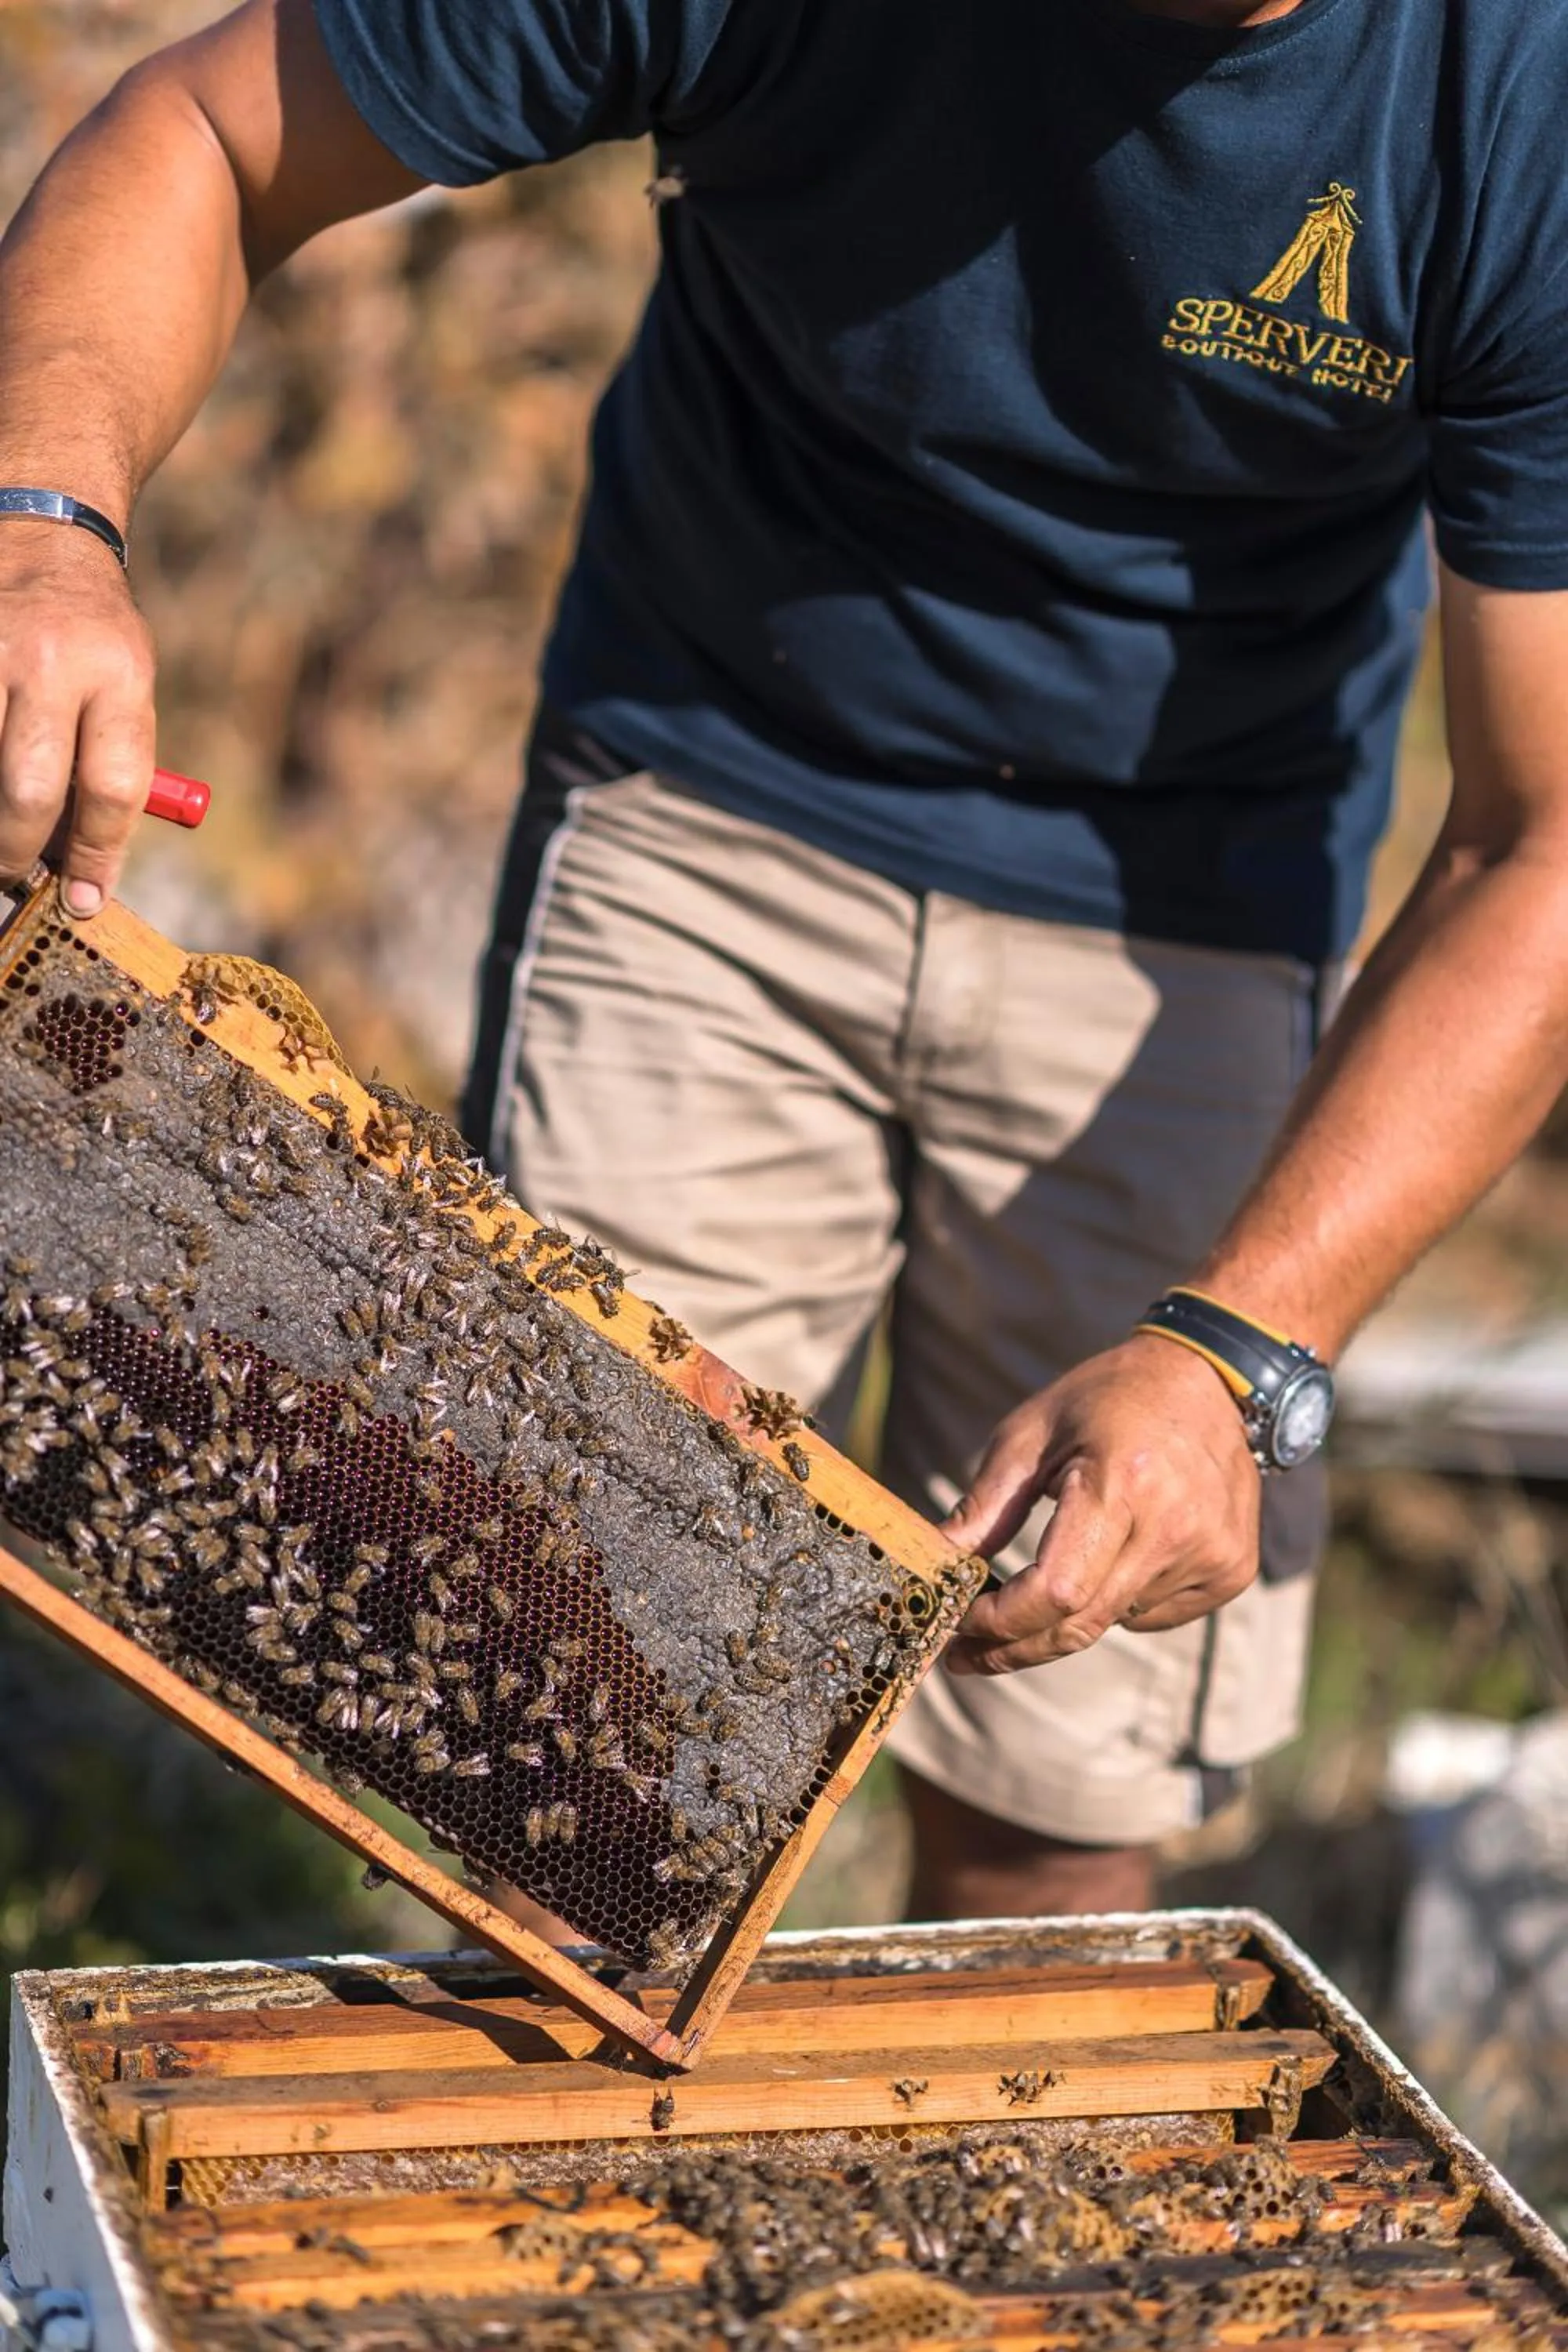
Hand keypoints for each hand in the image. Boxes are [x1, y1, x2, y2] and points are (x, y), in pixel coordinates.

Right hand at [0, 521, 155, 913]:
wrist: (42, 532)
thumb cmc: (93, 635)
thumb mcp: (129, 688)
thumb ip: (109, 771)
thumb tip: (76, 869)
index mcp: (119, 675)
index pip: (112, 788)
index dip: (98, 857)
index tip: (83, 901)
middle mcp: (52, 660)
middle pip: (29, 789)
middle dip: (16, 849)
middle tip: (11, 872)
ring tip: (1, 831)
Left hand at [943, 1333, 1260, 1674]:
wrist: (1208, 1378)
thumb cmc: (1105, 1400)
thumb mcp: (1030, 1436)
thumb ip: (984, 1508)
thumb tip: (934, 1570)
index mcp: (1122, 1484)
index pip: (1055, 1592)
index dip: (1000, 1623)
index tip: (957, 1626)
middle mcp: (1175, 1526)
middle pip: (1082, 1625)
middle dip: (1017, 1647)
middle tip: (969, 1656)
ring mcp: (1213, 1553)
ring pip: (1114, 1621)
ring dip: (1069, 1612)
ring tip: (1062, 1557)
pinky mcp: (1233, 1570)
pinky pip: (1153, 1613)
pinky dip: (1119, 1600)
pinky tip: (1120, 1548)